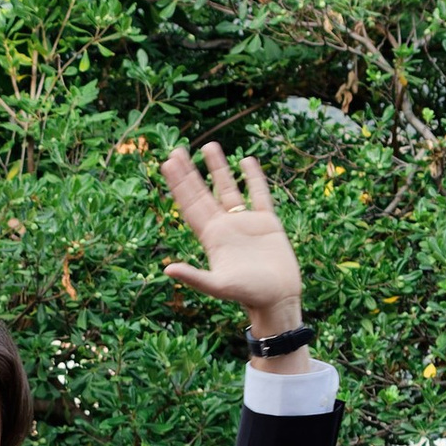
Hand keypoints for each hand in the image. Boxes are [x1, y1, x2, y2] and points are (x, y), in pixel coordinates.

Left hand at [158, 142, 303, 334]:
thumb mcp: (219, 286)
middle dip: (189, 172)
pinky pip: (258, 194)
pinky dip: (253, 178)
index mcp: (211, 237)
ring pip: (228, 189)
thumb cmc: (248, 295)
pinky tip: (246, 161)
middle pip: (203, 192)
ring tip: (209, 146)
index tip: (168, 163)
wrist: (278, 299)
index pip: (190, 204)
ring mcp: (245, 223)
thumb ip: (194, 277)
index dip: (179, 185)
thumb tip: (167, 268)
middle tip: (177, 149)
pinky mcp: (267, 222)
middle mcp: (225, 226)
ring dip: (218, 169)